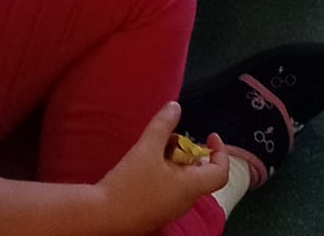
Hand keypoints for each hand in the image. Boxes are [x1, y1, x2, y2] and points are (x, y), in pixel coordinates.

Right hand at [94, 105, 228, 234]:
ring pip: (182, 180)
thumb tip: (175, 106)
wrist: (103, 216)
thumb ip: (163, 125)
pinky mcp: (155, 212)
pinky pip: (169, 189)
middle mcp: (184, 202)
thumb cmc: (130, 183)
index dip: (220, 152)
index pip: (220, 173)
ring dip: (174, 160)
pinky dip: (164, 172)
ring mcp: (170, 210)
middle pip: (199, 174)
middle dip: (189, 151)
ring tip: (154, 147)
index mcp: (190, 187)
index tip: (209, 135)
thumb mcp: (147, 147)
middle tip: (171, 138)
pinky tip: (144, 164)